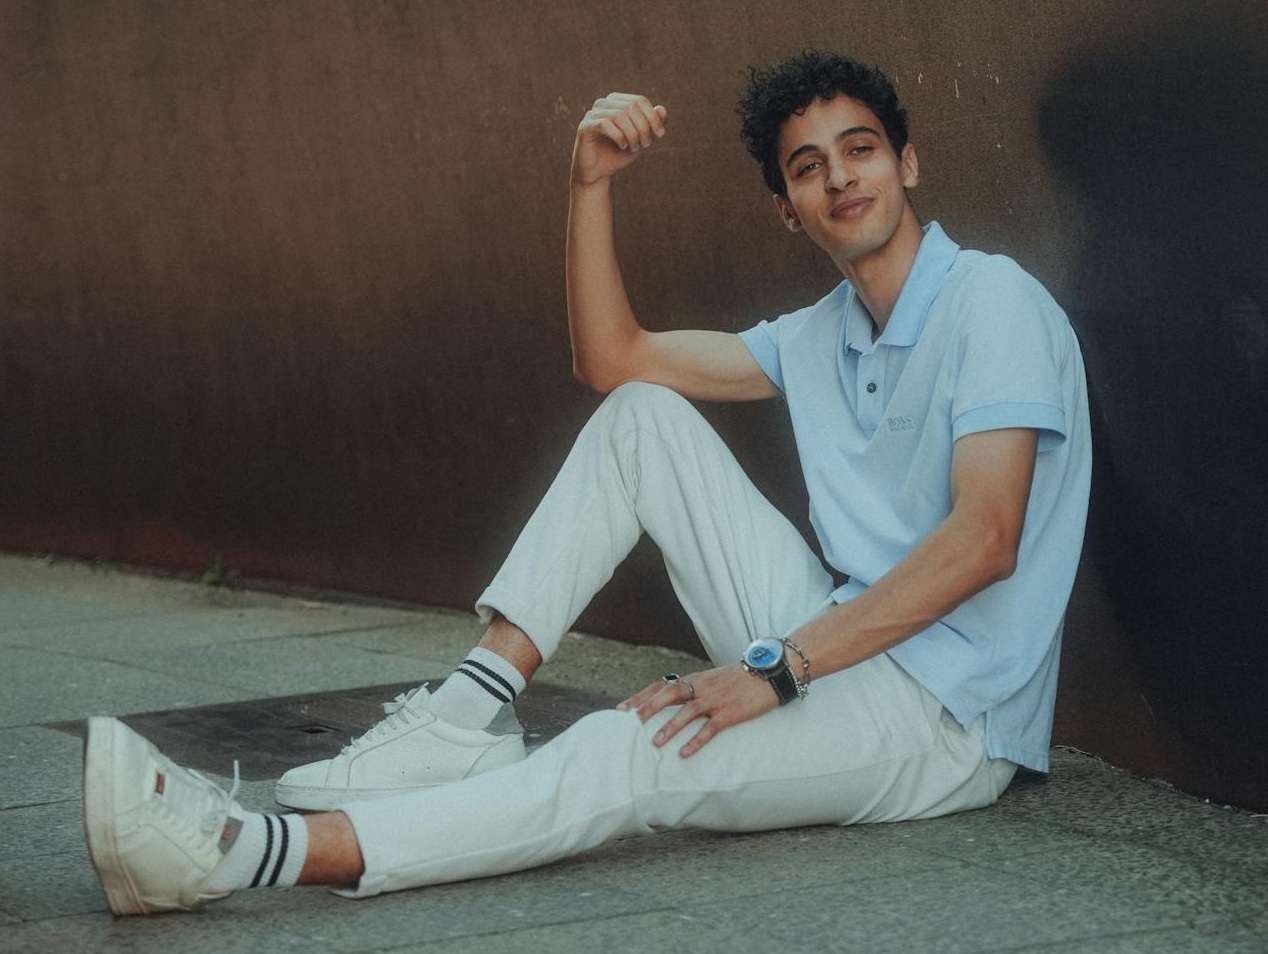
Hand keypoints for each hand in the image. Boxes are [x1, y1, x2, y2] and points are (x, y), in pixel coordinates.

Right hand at [571, 93, 667, 186]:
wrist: (599, 173)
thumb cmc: (619, 154)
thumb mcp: (642, 139)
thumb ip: (653, 124)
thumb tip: (662, 109)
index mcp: (617, 102)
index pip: (639, 100)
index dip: (653, 117)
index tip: (660, 135)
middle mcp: (604, 103)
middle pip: (631, 106)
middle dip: (643, 127)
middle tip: (646, 145)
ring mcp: (592, 113)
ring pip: (619, 115)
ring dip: (632, 134)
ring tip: (634, 148)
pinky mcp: (585, 126)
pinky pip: (605, 124)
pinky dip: (619, 136)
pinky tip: (623, 147)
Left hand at [616, 663, 778, 756]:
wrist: (769, 672)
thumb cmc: (740, 679)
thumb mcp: (713, 680)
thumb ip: (694, 690)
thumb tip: (674, 702)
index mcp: (695, 679)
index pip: (661, 685)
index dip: (641, 696)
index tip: (621, 709)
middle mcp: (701, 687)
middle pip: (669, 693)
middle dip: (649, 707)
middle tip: (632, 723)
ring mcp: (716, 699)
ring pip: (688, 711)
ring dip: (670, 727)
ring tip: (655, 743)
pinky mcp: (730, 712)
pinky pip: (710, 728)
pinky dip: (696, 740)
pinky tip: (685, 754)